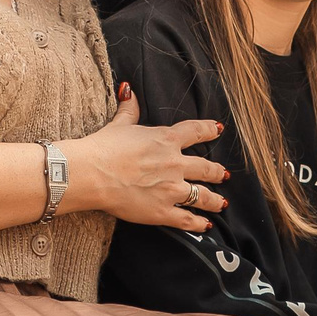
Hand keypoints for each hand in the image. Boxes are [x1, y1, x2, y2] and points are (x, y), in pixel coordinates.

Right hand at [64, 85, 229, 231]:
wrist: (92, 174)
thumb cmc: (104, 147)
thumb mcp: (120, 124)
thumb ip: (129, 109)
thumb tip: (127, 89)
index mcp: (166, 140)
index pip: (196, 132)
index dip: (209, 130)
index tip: (218, 130)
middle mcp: (175, 164)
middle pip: (206, 168)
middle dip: (217, 172)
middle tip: (224, 174)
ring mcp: (171, 190)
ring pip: (202, 196)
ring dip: (214, 201)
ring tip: (221, 203)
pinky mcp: (162, 211)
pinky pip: (187, 219)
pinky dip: (199, 223)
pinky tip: (206, 225)